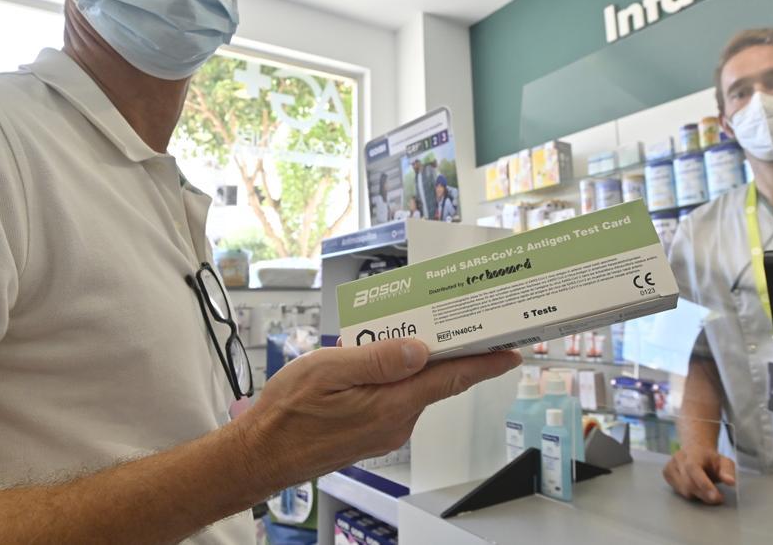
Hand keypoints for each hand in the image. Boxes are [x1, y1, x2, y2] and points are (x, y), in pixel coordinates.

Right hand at [236, 338, 520, 489]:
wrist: (259, 456)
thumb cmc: (286, 414)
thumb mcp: (326, 370)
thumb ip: (376, 359)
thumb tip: (419, 348)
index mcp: (391, 405)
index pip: (451, 378)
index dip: (485, 363)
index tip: (513, 351)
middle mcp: (396, 422)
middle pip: (436, 378)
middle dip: (447, 348)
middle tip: (455, 316)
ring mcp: (386, 431)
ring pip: (413, 387)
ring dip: (413, 362)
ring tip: (400, 329)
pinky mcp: (374, 433)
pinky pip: (396, 398)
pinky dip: (396, 378)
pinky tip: (375, 361)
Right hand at [662, 445, 735, 504]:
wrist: (695, 449)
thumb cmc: (710, 459)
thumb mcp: (724, 462)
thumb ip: (728, 471)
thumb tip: (730, 482)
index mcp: (692, 453)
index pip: (693, 469)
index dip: (704, 484)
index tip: (716, 497)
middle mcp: (678, 458)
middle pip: (688, 483)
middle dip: (705, 495)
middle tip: (718, 498)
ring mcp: (670, 466)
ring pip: (683, 490)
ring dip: (698, 495)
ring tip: (706, 488)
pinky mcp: (666, 474)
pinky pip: (678, 491)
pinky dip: (690, 493)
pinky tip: (694, 486)